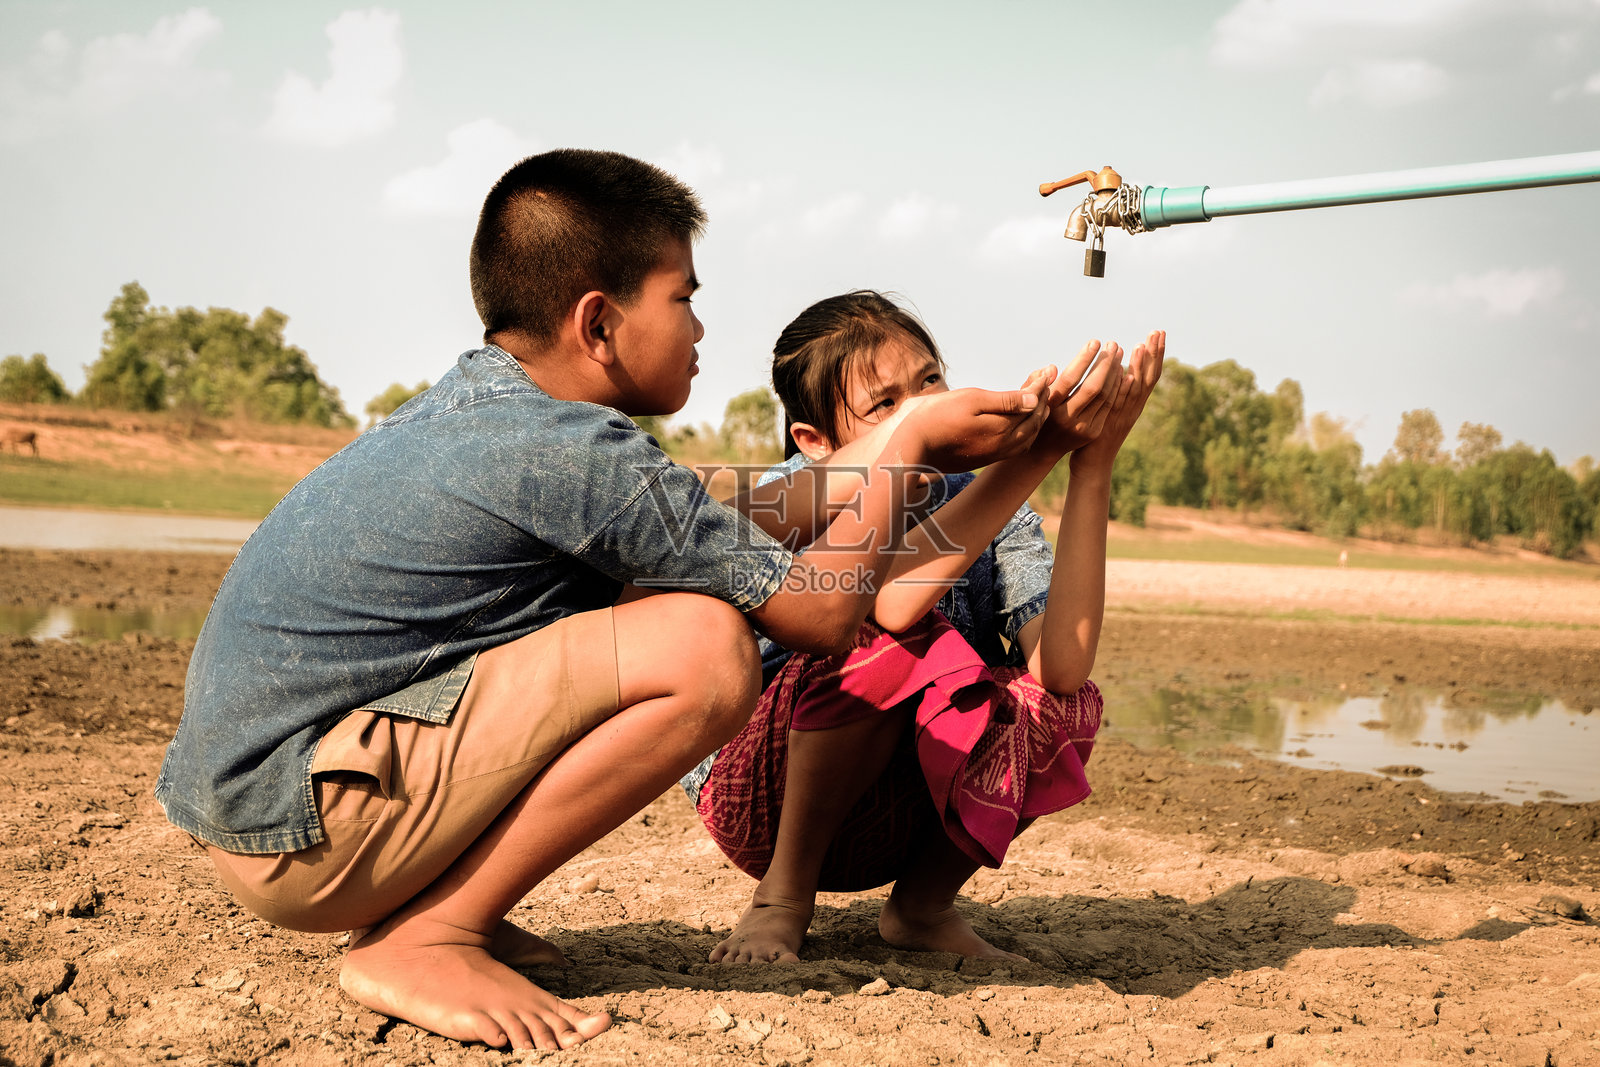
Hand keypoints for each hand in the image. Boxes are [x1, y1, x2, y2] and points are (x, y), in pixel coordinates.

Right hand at [894, 368, 1052, 471]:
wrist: (914, 447)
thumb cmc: (938, 417)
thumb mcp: (971, 400)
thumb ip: (1005, 401)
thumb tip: (1034, 398)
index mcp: (1002, 429)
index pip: (1031, 405)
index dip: (1040, 387)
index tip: (1046, 371)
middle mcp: (1003, 446)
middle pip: (1034, 422)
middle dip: (1042, 401)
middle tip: (1046, 381)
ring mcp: (994, 455)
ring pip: (1028, 437)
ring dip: (1036, 418)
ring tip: (1038, 401)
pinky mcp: (985, 460)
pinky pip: (1016, 446)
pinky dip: (1025, 431)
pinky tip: (1020, 423)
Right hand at [1033, 339, 1123, 457]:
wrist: (1042, 450)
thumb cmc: (1033, 413)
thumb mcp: (1029, 397)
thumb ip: (1036, 381)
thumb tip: (1053, 368)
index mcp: (1051, 407)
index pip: (1070, 379)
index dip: (1084, 359)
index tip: (1095, 341)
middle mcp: (1068, 419)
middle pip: (1093, 388)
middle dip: (1105, 363)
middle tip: (1113, 344)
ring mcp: (1083, 428)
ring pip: (1105, 397)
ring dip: (1115, 373)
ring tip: (1119, 353)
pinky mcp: (1093, 432)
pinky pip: (1109, 407)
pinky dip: (1117, 388)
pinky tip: (1121, 372)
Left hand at [1071, 329, 1165, 472]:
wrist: (1093, 466)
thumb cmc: (1096, 436)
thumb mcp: (1108, 408)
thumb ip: (1113, 389)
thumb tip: (1117, 368)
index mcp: (1133, 403)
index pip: (1148, 373)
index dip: (1154, 354)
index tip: (1158, 333)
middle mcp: (1133, 408)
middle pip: (1148, 377)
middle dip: (1154, 354)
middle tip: (1158, 331)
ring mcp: (1123, 417)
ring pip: (1136, 389)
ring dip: (1140, 366)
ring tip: (1142, 344)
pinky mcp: (1110, 425)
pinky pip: (1120, 405)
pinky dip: (1126, 391)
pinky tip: (1129, 376)